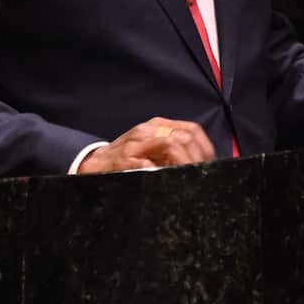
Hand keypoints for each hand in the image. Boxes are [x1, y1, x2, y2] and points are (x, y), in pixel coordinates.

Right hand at [76, 117, 216, 173]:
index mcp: (158, 126)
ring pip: (170, 144)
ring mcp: (136, 142)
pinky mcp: (124, 158)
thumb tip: (200, 162)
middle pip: (184, 137)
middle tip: (200, 173)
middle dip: (196, 157)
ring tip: (187, 175)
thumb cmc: (127, 156)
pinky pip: (147, 163)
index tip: (209, 164)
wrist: (95, 162)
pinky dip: (160, 171)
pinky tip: (165, 178)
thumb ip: (172, 151)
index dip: (204, 148)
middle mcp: (148, 129)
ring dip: (183, 163)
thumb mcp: (151, 148)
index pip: (191, 130)